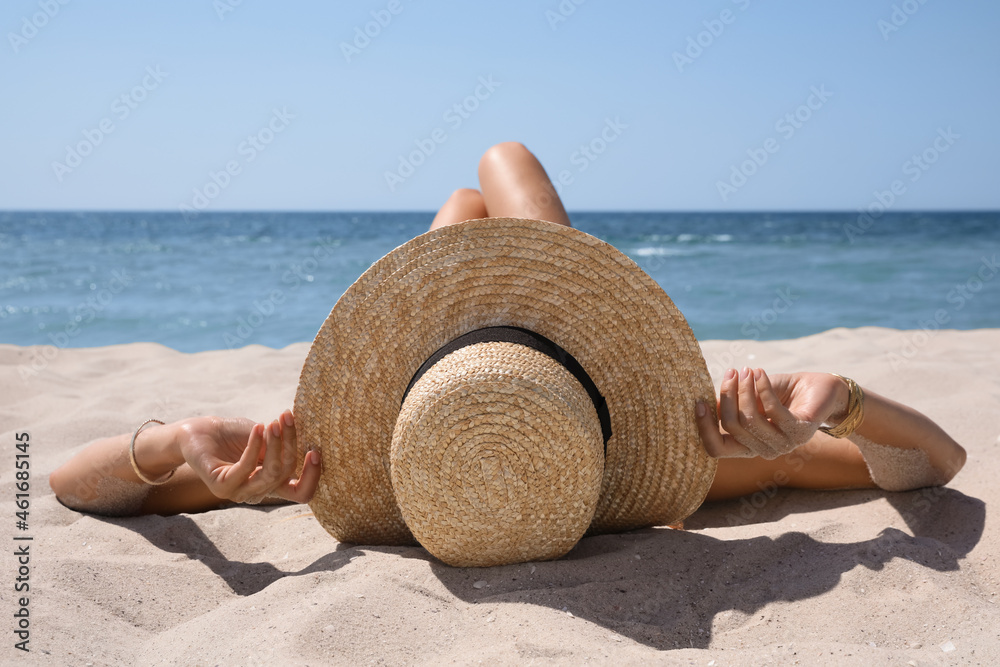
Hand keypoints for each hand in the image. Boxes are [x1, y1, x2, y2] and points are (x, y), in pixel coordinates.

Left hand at [178, 410, 320, 503]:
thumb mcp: (267, 438)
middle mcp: (258, 492)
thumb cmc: (235, 434)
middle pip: (286, 474)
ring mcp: (239, 492)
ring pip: (271, 473)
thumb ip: (285, 443)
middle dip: (291, 442)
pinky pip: (246, 468)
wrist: (199, 432)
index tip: (316, 450)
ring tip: (274, 422)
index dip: (313, 476)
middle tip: (287, 416)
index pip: (302, 493)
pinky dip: (255, 445)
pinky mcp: (222, 486)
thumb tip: (312, 437)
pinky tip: (258, 428)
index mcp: (272, 483)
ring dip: (276, 444)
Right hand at [696, 368, 847, 459]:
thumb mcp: (749, 397)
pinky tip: (760, 372)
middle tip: (730, 372)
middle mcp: (763, 450)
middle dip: (727, 395)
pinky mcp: (799, 431)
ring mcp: (783, 444)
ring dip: (744, 389)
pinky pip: (772, 409)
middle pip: (731, 426)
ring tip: (747, 370)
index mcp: (747, 447)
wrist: (819, 390)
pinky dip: (762, 387)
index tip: (698, 402)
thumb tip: (706, 403)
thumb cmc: (781, 393)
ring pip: (749, 419)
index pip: (716, 449)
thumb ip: (729, 403)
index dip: (704, 428)